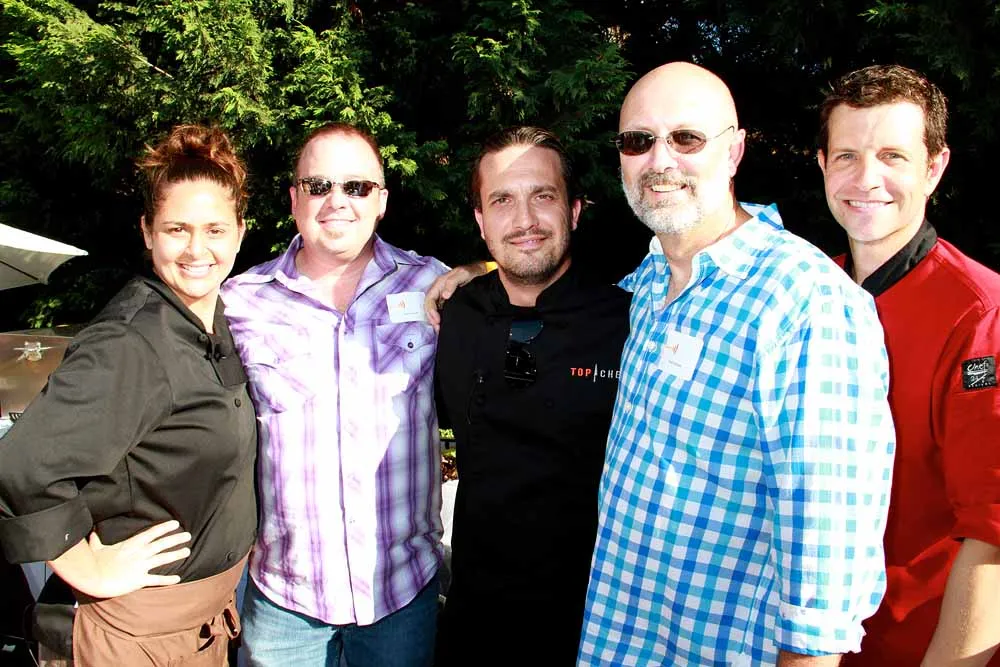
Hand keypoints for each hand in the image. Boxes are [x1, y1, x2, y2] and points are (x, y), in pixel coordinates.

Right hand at [49, 519, 190, 597]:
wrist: (93, 578)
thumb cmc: (94, 563)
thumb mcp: (96, 548)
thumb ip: (96, 540)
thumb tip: (91, 533)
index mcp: (131, 544)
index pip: (152, 533)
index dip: (164, 527)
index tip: (176, 523)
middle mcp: (139, 553)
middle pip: (162, 544)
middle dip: (176, 539)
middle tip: (188, 535)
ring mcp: (140, 566)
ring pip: (163, 558)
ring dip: (176, 554)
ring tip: (187, 551)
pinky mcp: (139, 580)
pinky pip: (156, 579)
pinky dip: (168, 579)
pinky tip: (178, 578)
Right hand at [425, 262, 491, 330]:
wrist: (480, 272)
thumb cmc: (471, 272)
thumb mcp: (462, 274)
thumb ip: (452, 283)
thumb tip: (444, 296)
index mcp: (439, 284)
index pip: (429, 299)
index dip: (431, 310)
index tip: (437, 320)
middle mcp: (439, 291)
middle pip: (430, 306)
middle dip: (431, 318)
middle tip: (438, 328)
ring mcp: (444, 296)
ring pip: (435, 310)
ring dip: (435, 320)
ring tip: (440, 329)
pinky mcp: (449, 301)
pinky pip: (442, 310)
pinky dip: (442, 318)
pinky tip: (445, 324)